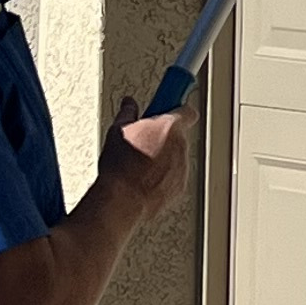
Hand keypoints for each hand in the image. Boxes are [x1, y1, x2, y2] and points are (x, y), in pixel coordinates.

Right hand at [98, 101, 191, 227]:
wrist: (122, 200)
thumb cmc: (120, 166)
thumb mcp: (118, 131)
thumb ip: (128, 113)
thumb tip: (129, 103)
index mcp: (170, 127)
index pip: (187, 110)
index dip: (178, 108)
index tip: (170, 106)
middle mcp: (181, 146)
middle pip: (179, 135)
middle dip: (165, 136)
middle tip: (145, 140)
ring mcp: (182, 168)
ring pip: (177, 156)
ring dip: (164, 157)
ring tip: (140, 163)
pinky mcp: (180, 187)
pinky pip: (175, 176)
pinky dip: (164, 176)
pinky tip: (143, 179)